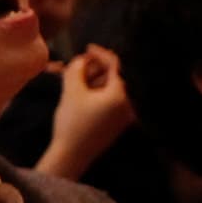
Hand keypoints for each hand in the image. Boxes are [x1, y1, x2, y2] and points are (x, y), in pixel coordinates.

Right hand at [37, 46, 135, 180]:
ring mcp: (126, 115)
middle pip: (116, 76)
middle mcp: (130, 104)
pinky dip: (99, 92)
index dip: (101, 53)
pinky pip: (112, 100)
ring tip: (77, 77)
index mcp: (123, 95)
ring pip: (113, 88)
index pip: (116, 65)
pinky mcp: (118, 123)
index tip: (87, 47)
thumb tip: (82, 60)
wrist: (72, 155)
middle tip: (79, 64)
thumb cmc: (73, 123)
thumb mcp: (71, 91)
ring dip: (96, 80)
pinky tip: (83, 92)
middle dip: (97, 68)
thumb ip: (77, 68)